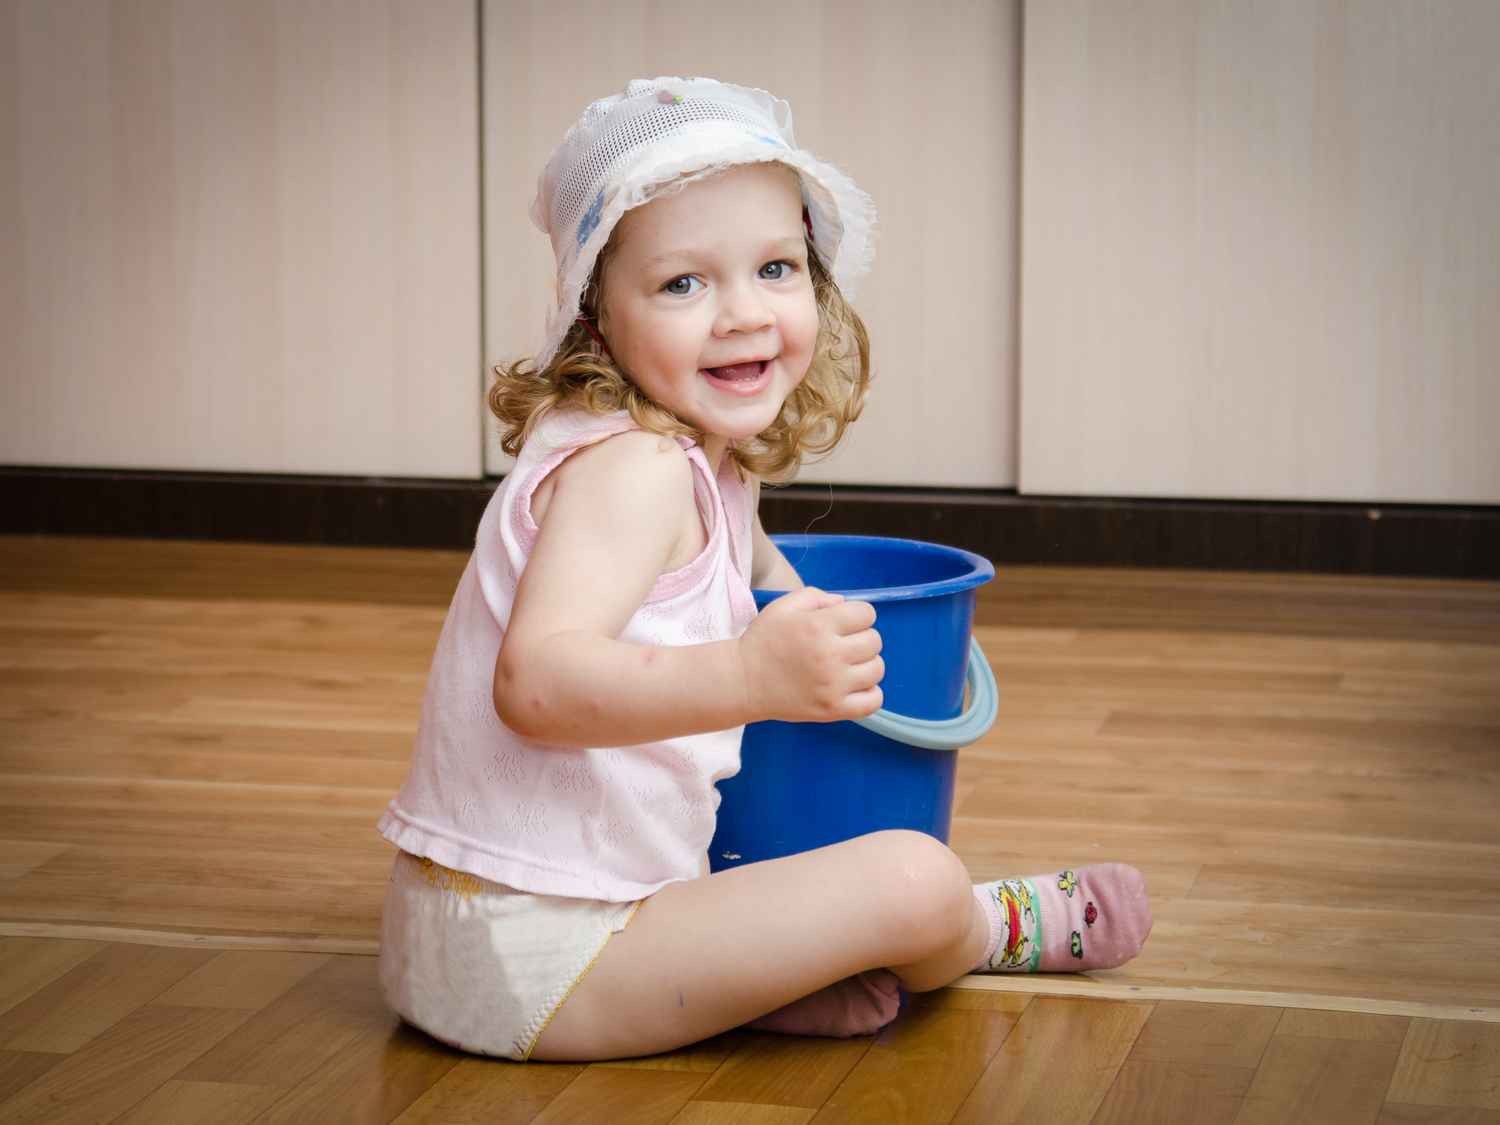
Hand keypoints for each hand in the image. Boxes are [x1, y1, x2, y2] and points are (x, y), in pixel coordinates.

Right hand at [739, 586, 883, 722]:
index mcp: (819, 626)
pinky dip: (871, 693)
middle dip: (861, 637)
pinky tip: (855, 686)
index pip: (866, 613)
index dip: (857, 615)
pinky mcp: (833, 709)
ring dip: (866, 664)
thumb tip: (843, 604)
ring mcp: (834, 685)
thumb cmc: (763, 642)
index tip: (843, 623)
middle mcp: (831, 655)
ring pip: (877, 669)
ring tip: (847, 666)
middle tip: (841, 644)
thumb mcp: (783, 607)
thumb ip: (816, 596)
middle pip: (874, 640)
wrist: (743, 682)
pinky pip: (873, 701)